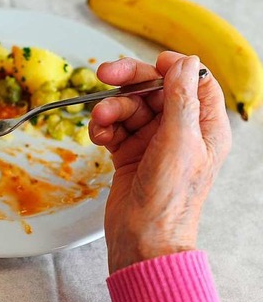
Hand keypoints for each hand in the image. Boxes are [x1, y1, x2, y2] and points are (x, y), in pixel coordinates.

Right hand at [89, 52, 230, 273]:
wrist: (142, 239)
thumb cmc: (169, 200)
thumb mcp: (179, 143)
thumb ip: (181, 99)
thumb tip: (184, 62)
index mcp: (204, 127)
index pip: (193, 82)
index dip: (172, 68)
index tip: (151, 64)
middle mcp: (180, 132)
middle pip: (155, 90)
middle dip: (129, 82)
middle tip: (104, 73)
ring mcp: (153, 142)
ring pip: (129, 108)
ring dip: (111, 109)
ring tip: (100, 120)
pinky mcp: (129, 153)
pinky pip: (114, 127)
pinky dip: (103, 127)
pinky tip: (98, 136)